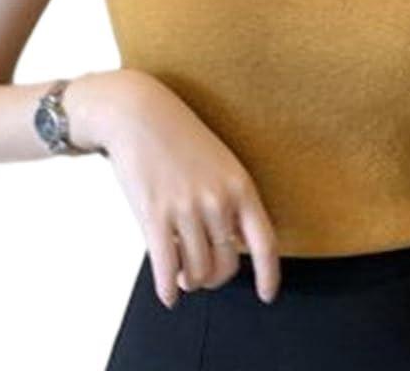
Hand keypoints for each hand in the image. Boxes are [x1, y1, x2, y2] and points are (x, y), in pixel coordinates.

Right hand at [69, 68, 280, 308]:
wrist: (139, 114)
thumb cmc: (180, 138)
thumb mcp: (221, 163)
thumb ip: (232, 200)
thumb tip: (235, 244)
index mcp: (240, 186)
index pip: (265, 242)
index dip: (269, 275)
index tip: (267, 295)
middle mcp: (217, 200)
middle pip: (226, 265)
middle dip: (214, 278)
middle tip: (203, 275)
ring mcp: (186, 208)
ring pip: (196, 271)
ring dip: (190, 282)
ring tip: (183, 275)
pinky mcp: (154, 215)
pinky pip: (166, 267)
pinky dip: (167, 288)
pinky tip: (167, 292)